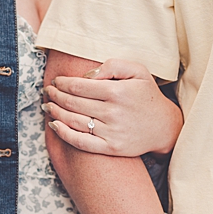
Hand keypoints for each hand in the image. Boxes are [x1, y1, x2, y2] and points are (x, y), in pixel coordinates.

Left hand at [45, 59, 183, 157]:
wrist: (164, 127)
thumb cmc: (148, 96)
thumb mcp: (138, 71)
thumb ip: (113, 65)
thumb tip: (88, 75)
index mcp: (117, 92)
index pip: (79, 86)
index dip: (62, 83)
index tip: (55, 81)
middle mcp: (113, 113)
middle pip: (73, 103)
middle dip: (56, 96)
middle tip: (48, 92)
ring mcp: (111, 132)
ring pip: (74, 121)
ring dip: (56, 112)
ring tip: (48, 106)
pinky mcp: (111, 148)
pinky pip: (82, 142)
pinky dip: (64, 134)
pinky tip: (54, 125)